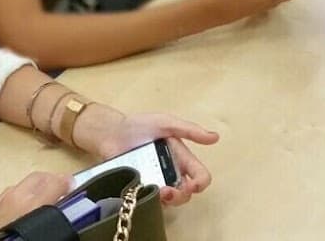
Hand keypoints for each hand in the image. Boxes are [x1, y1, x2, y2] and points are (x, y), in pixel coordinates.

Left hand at [0, 172, 71, 240]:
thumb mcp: (43, 233)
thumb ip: (54, 222)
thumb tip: (65, 217)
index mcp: (31, 203)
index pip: (55, 182)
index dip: (68, 183)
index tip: (75, 187)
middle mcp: (13, 197)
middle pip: (37, 177)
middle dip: (52, 180)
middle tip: (63, 192)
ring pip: (20, 185)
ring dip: (34, 188)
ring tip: (44, 202)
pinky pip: (7, 196)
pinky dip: (18, 197)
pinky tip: (22, 211)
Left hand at [92, 113, 219, 205]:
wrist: (110, 132)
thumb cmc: (139, 125)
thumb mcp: (165, 123)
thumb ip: (188, 130)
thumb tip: (215, 137)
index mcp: (181, 159)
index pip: (200, 177)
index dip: (200, 184)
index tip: (191, 185)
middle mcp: (171, 174)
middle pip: (186, 194)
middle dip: (180, 196)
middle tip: (167, 191)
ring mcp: (155, 183)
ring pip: (169, 202)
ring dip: (166, 201)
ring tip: (155, 191)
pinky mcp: (140, 189)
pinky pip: (150, 202)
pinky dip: (150, 201)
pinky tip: (143, 192)